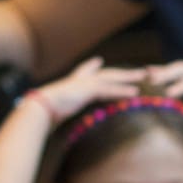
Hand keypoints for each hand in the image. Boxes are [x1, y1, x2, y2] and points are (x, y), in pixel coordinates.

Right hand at [22, 57, 142, 124]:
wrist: (38, 110)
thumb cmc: (42, 115)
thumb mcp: (54, 113)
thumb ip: (60, 113)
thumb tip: (53, 122)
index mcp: (69, 85)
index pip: (82, 72)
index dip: (91, 66)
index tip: (98, 60)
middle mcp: (77, 81)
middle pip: (105, 74)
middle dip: (122, 73)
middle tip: (138, 70)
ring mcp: (83, 84)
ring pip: (111, 78)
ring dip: (129, 77)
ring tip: (144, 76)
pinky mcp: (87, 89)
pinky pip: (109, 89)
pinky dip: (122, 90)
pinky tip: (135, 92)